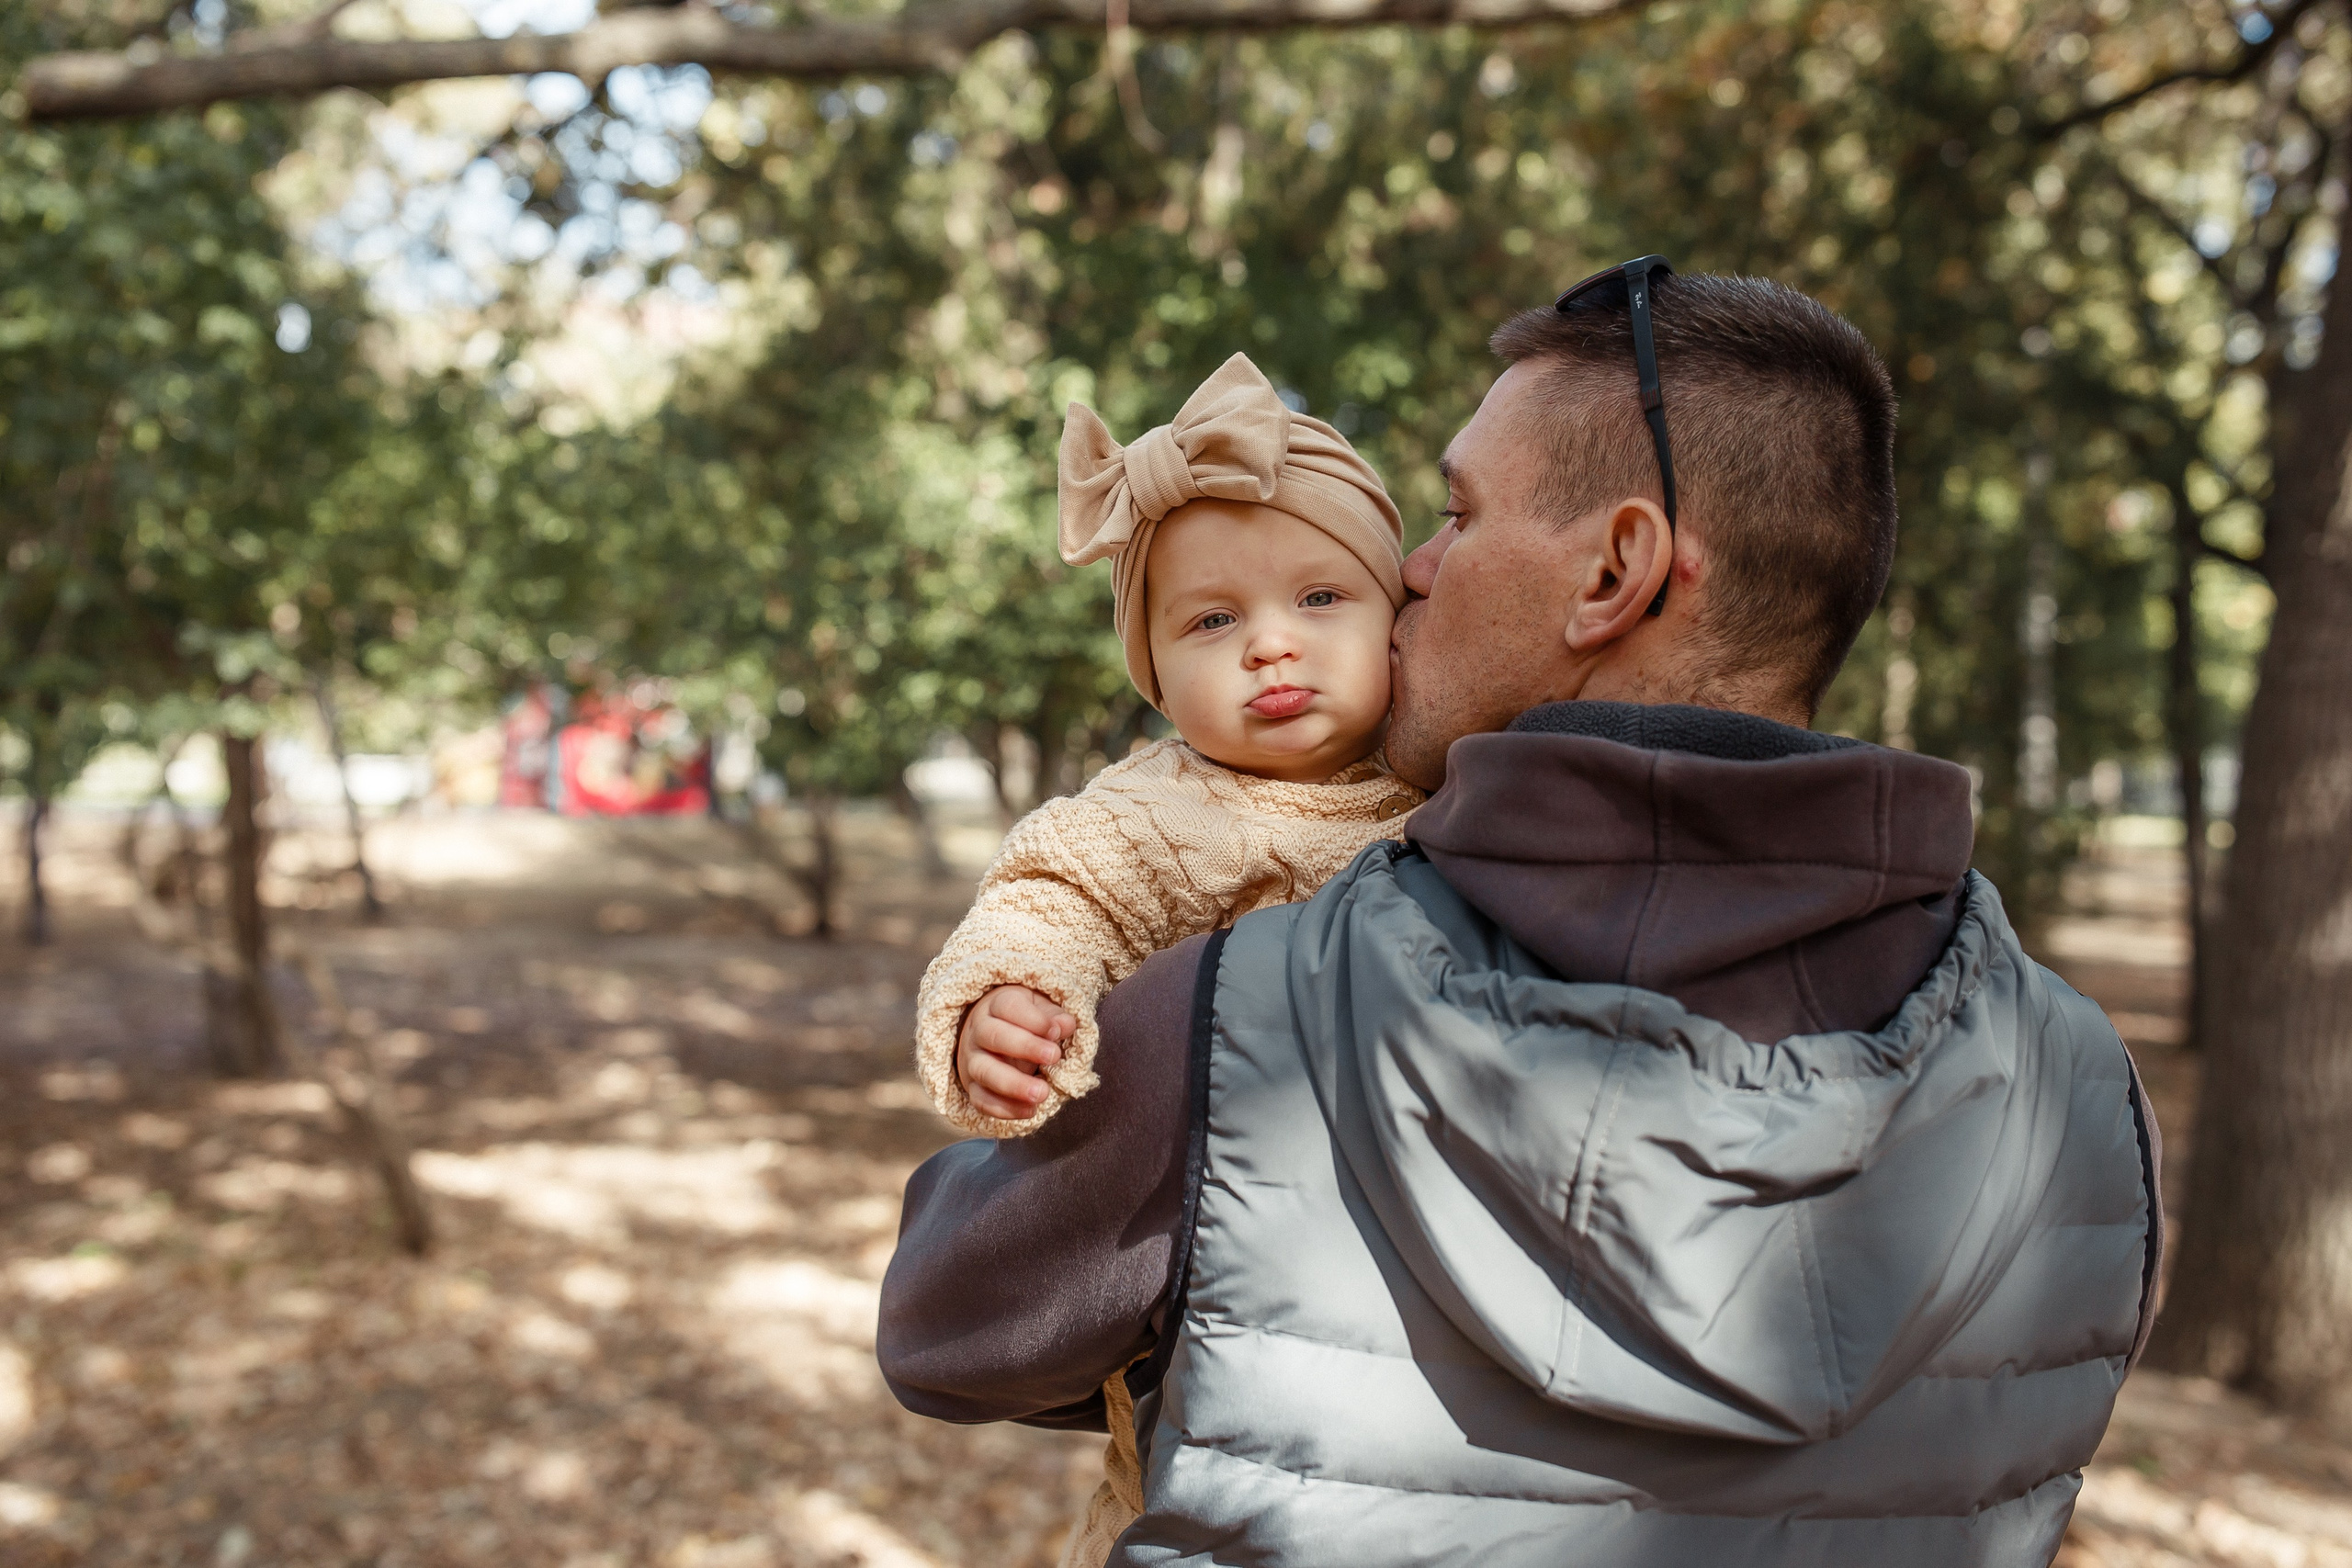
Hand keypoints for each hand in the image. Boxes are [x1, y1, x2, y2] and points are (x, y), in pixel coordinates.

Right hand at [957, 985, 1076, 1121]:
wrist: (992, 1039)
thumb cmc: (1024, 1021)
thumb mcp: (1041, 1010)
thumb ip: (1054, 1017)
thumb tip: (1065, 1025)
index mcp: (996, 1005)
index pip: (1008, 1006)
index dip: (1033, 1019)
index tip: (1055, 1032)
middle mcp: (979, 1031)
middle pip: (993, 1035)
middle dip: (1025, 1047)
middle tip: (1054, 1057)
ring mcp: (972, 1059)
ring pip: (984, 1071)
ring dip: (1013, 1085)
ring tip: (1042, 1093)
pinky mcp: (972, 1086)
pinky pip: (981, 1100)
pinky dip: (1004, 1109)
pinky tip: (1029, 1111)